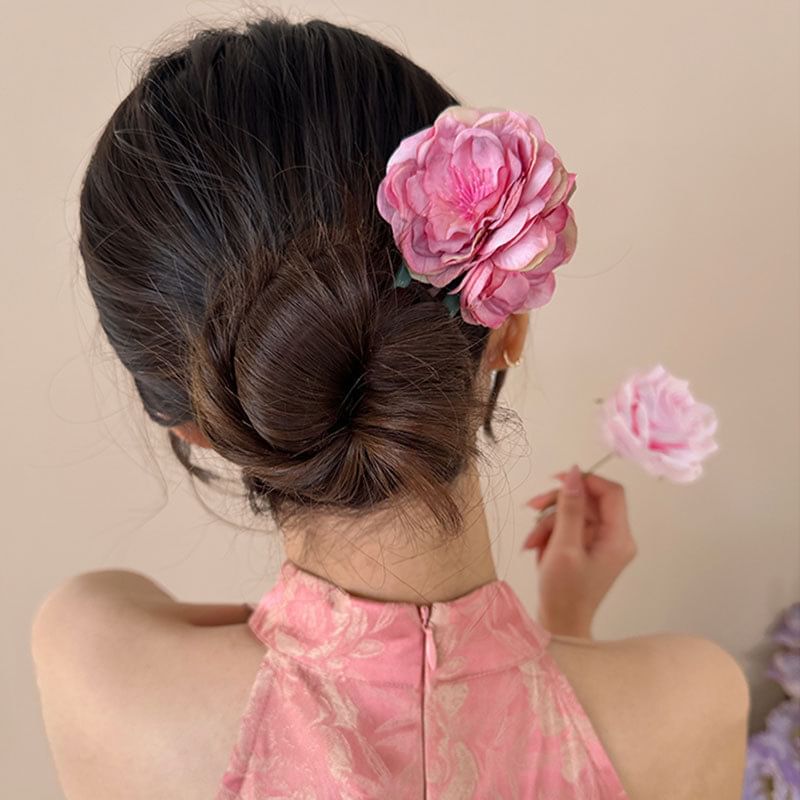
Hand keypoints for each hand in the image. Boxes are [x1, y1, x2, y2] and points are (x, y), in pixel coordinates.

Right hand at [522, 465, 636, 638]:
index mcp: (618, 538)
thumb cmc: (564, 594)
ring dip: (547, 522)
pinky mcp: (586, 549)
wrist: (560, 626)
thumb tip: (574, 473)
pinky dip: (549, 533)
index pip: (611, 492)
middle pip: (587, 501)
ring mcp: (600, 543)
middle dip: (557, 505)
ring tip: (531, 542)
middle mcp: (614, 538)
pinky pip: (568, 527)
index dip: (586, 480)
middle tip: (533, 506)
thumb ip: (569, 508)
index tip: (559, 481)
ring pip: (573, 513)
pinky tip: (537, 547)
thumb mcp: (564, 547)